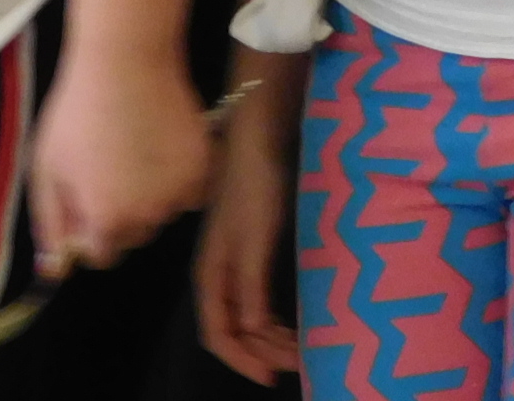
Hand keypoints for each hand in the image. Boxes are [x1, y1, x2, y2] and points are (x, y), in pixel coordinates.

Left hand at [29, 46, 209, 272]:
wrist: (126, 60)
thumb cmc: (76, 111)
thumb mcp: (45, 167)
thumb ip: (50, 223)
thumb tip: (55, 269)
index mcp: (107, 222)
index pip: (101, 254)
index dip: (88, 226)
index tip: (84, 193)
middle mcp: (148, 219)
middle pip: (132, 235)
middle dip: (118, 211)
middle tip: (107, 164)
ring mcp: (180, 196)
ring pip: (162, 213)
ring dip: (149, 194)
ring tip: (133, 147)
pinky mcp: (204, 170)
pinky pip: (190, 192)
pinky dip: (178, 177)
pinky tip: (160, 143)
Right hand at [194, 108, 299, 383]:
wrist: (257, 136)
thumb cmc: (254, 186)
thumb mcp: (253, 239)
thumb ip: (248, 287)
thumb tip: (249, 331)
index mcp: (210, 273)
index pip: (217, 333)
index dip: (242, 359)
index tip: (273, 377)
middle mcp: (217, 273)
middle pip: (232, 329)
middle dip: (263, 352)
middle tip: (302, 362)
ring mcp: (233, 262)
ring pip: (246, 316)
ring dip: (271, 337)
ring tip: (304, 346)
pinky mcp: (250, 251)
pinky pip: (258, 299)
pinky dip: (275, 317)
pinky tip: (296, 320)